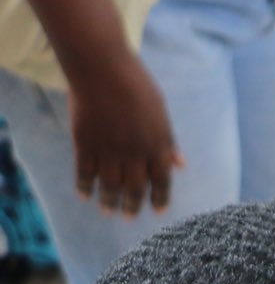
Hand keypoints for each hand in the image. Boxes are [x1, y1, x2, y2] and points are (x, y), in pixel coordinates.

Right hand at [68, 53, 179, 215]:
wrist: (101, 67)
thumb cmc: (136, 85)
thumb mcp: (160, 112)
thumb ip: (169, 141)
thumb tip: (181, 165)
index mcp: (157, 144)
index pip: (162, 180)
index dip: (160, 198)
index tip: (158, 211)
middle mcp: (135, 152)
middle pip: (135, 187)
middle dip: (133, 205)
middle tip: (129, 216)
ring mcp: (109, 148)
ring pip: (110, 184)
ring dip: (109, 201)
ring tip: (108, 212)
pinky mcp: (85, 142)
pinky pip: (85, 171)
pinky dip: (85, 186)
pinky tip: (85, 196)